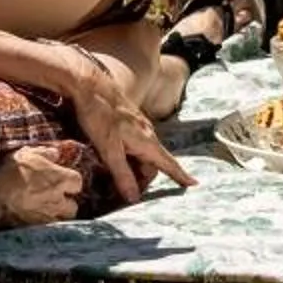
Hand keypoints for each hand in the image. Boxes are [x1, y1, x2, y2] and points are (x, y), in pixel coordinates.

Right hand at [0, 145, 81, 231]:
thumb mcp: (23, 154)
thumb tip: (55, 154)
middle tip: (54, 197)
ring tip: (46, 210)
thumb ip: (44, 153)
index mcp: (59, 179)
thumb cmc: (6, 174)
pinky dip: (45, 226)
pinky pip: (48, 230)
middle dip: (66, 202)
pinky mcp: (37, 231)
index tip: (61, 178)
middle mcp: (58, 201)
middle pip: (73, 206)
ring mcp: (48, 218)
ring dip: (57, 215)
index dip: (70, 180)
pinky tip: (35, 219)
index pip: (77, 182)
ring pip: (62, 220)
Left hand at [66, 50, 197, 204]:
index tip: (193, 186)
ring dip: (134, 168)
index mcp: (147, 142)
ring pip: (142, 153)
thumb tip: (134, 198)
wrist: (88, 84)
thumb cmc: (99, 115)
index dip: (181, 176)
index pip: (169, 164)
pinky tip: (112, 158)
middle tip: (124, 193)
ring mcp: (138, 125)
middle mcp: (147, 133)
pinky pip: (134, 144)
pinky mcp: (127, 121)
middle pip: (152, 163)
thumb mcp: (109, 149)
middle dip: (143, 179)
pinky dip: (128, 156)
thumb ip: (121, 174)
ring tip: (114, 178)